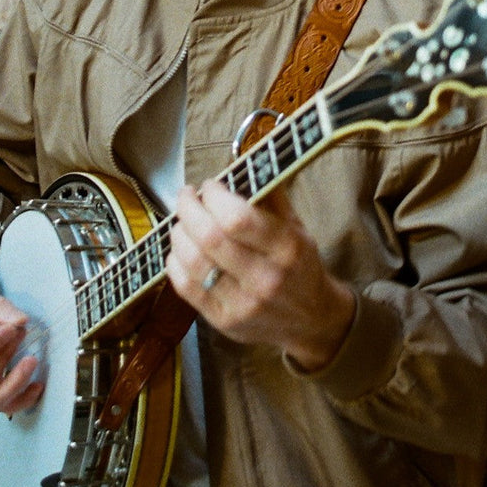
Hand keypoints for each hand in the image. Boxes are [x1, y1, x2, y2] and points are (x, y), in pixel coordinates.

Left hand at [165, 181, 355, 371]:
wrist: (311, 320)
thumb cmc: (300, 265)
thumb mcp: (296, 227)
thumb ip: (269, 197)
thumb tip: (236, 165)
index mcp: (286, 248)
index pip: (238, 218)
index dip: (214, 196)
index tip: (210, 186)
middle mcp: (265, 278)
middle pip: (210, 237)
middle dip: (189, 208)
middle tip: (187, 196)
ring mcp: (242, 304)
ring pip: (193, 262)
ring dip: (179, 233)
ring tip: (183, 221)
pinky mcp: (223, 321)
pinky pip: (185, 287)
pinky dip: (175, 261)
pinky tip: (181, 248)